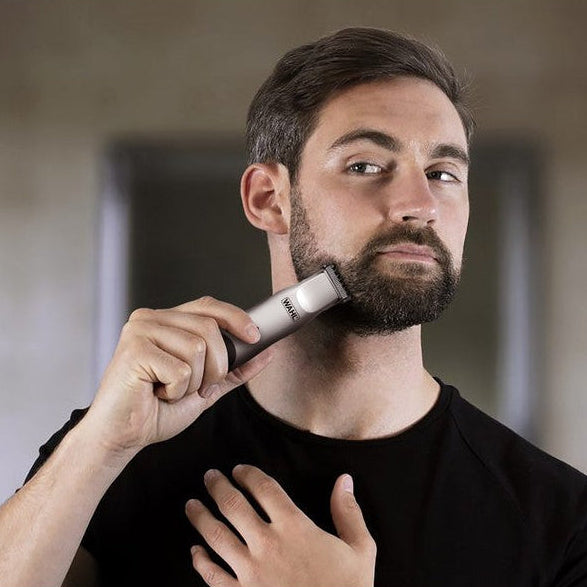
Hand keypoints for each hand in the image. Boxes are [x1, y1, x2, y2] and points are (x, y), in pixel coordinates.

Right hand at [82, 297, 272, 455]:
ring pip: (197, 348)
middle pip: (209, 328)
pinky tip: (156, 393)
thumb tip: (267, 352)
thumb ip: (235, 368)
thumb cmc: (156, 410)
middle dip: (216, 366)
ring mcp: (140, 330)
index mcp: (167, 321)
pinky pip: (180, 369)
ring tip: (170, 390)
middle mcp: (152, 318)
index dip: (236, 317)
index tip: (254, 336)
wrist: (121, 436)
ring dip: (193, 382)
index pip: (208, 306)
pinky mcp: (133, 349)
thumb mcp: (206, 386)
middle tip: (199, 387)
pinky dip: (176, 391)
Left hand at [185, 465, 376, 586]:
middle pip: (233, 505)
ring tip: (191, 505)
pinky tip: (194, 552)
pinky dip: (200, 563)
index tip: (238, 469)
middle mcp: (267, 544)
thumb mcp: (360, 550)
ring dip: (200, 517)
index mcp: (295, 527)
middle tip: (209, 477)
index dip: (248, 474)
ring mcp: (250, 573)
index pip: (264, 489)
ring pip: (216, 536)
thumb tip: (344, 480)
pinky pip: (213, 577)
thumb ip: (349, 513)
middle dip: (218, 487)